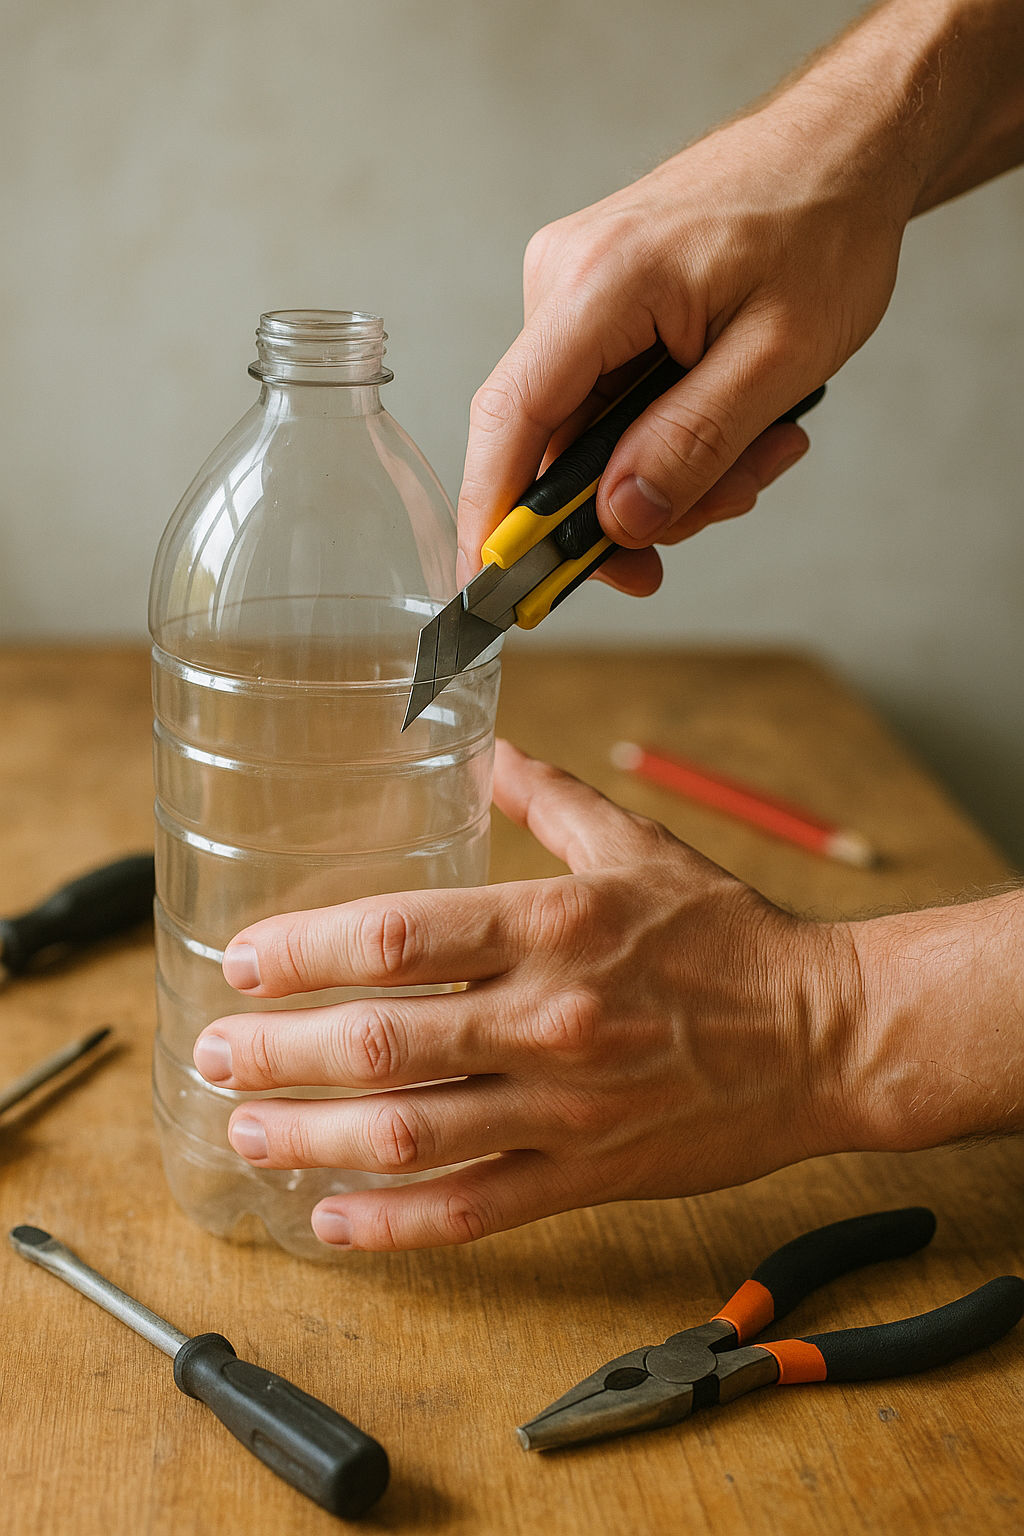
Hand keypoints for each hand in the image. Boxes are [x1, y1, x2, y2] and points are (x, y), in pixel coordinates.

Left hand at [193, 740, 859, 1250]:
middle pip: (384, 1043)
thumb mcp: (637, 845)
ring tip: (247, 1132)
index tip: (245, 963)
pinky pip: (474, 1210)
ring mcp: (567, 1106)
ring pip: (412, 1136)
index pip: (401, 937)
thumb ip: (546, 798)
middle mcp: (549, 1018)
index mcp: (553, 926)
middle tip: (218, 1053)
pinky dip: (394, 1224)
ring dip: (311, 1140)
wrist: (825, 1033)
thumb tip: (483, 749)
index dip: (305, 951)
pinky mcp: (588, 1174)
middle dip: (281, 1053)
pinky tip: (331, 1219)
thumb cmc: (731, 936)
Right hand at [457, 62, 916, 597]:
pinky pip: (612, 404)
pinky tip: (739, 424)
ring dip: (673, 469)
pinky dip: (671, 433)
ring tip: (764, 448)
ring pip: (592, 435)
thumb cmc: (824, 227)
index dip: (494, 514)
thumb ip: (693, 444)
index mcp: (599, 283)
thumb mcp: (779, 358)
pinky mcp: (598, 307)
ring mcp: (576, 292)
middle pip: (555, 443)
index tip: (492, 589)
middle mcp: (565, 281)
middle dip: (635, 502)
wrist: (845, 147)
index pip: (512, 419)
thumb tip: (619, 520)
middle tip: (730, 503)